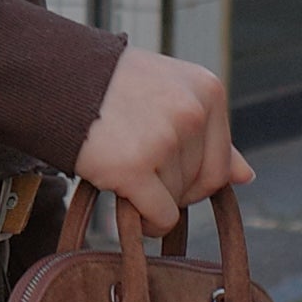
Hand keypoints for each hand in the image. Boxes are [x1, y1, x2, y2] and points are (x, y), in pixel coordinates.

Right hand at [71, 46, 249, 238]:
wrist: (56, 78)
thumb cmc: (111, 87)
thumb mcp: (169, 93)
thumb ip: (208, 134)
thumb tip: (245, 175)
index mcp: (207, 91)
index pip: (221, 161)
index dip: (194, 175)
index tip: (165, 168)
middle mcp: (192, 112)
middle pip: (201, 183)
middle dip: (174, 189)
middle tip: (142, 174)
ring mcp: (163, 139)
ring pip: (177, 200)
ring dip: (152, 198)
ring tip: (124, 172)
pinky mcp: (133, 166)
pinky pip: (160, 216)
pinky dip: (148, 223)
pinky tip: (130, 207)